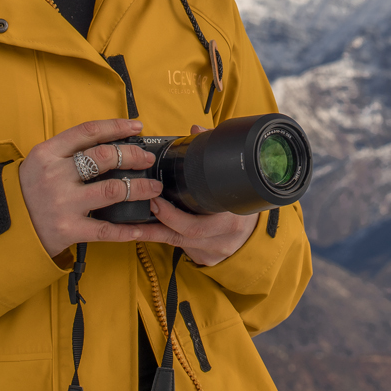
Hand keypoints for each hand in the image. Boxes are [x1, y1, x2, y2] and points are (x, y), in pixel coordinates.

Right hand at [18, 119, 177, 257]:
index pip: (88, 132)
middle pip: (105, 158)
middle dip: (134, 156)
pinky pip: (106, 228)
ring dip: (140, 188)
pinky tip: (140, 227)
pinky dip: (127, 229)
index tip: (137, 127)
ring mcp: (63, 202)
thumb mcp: (41, 161)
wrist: (8, 225)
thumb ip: (69, 151)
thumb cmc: (30, 190)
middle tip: (148, 160)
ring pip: (113, 190)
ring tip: (153, 188)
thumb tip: (112, 142)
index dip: (117, 127)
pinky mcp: (68, 228)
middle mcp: (55, 175)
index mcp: (48, 153)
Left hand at [147, 122, 256, 265]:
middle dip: (157, 223)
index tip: (154, 201)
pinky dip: (166, 240)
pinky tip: (150, 232)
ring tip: (133, 225)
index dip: (172, 215)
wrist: (257, 234)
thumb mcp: (234, 180)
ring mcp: (214, 252)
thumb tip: (197, 130)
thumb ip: (215, 154)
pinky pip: (182, 250)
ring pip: (178, 245)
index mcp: (232, 219)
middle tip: (141, 207)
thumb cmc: (244, 206)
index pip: (199, 222)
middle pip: (183, 235)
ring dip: (154, 234)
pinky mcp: (206, 260)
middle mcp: (223, 239)